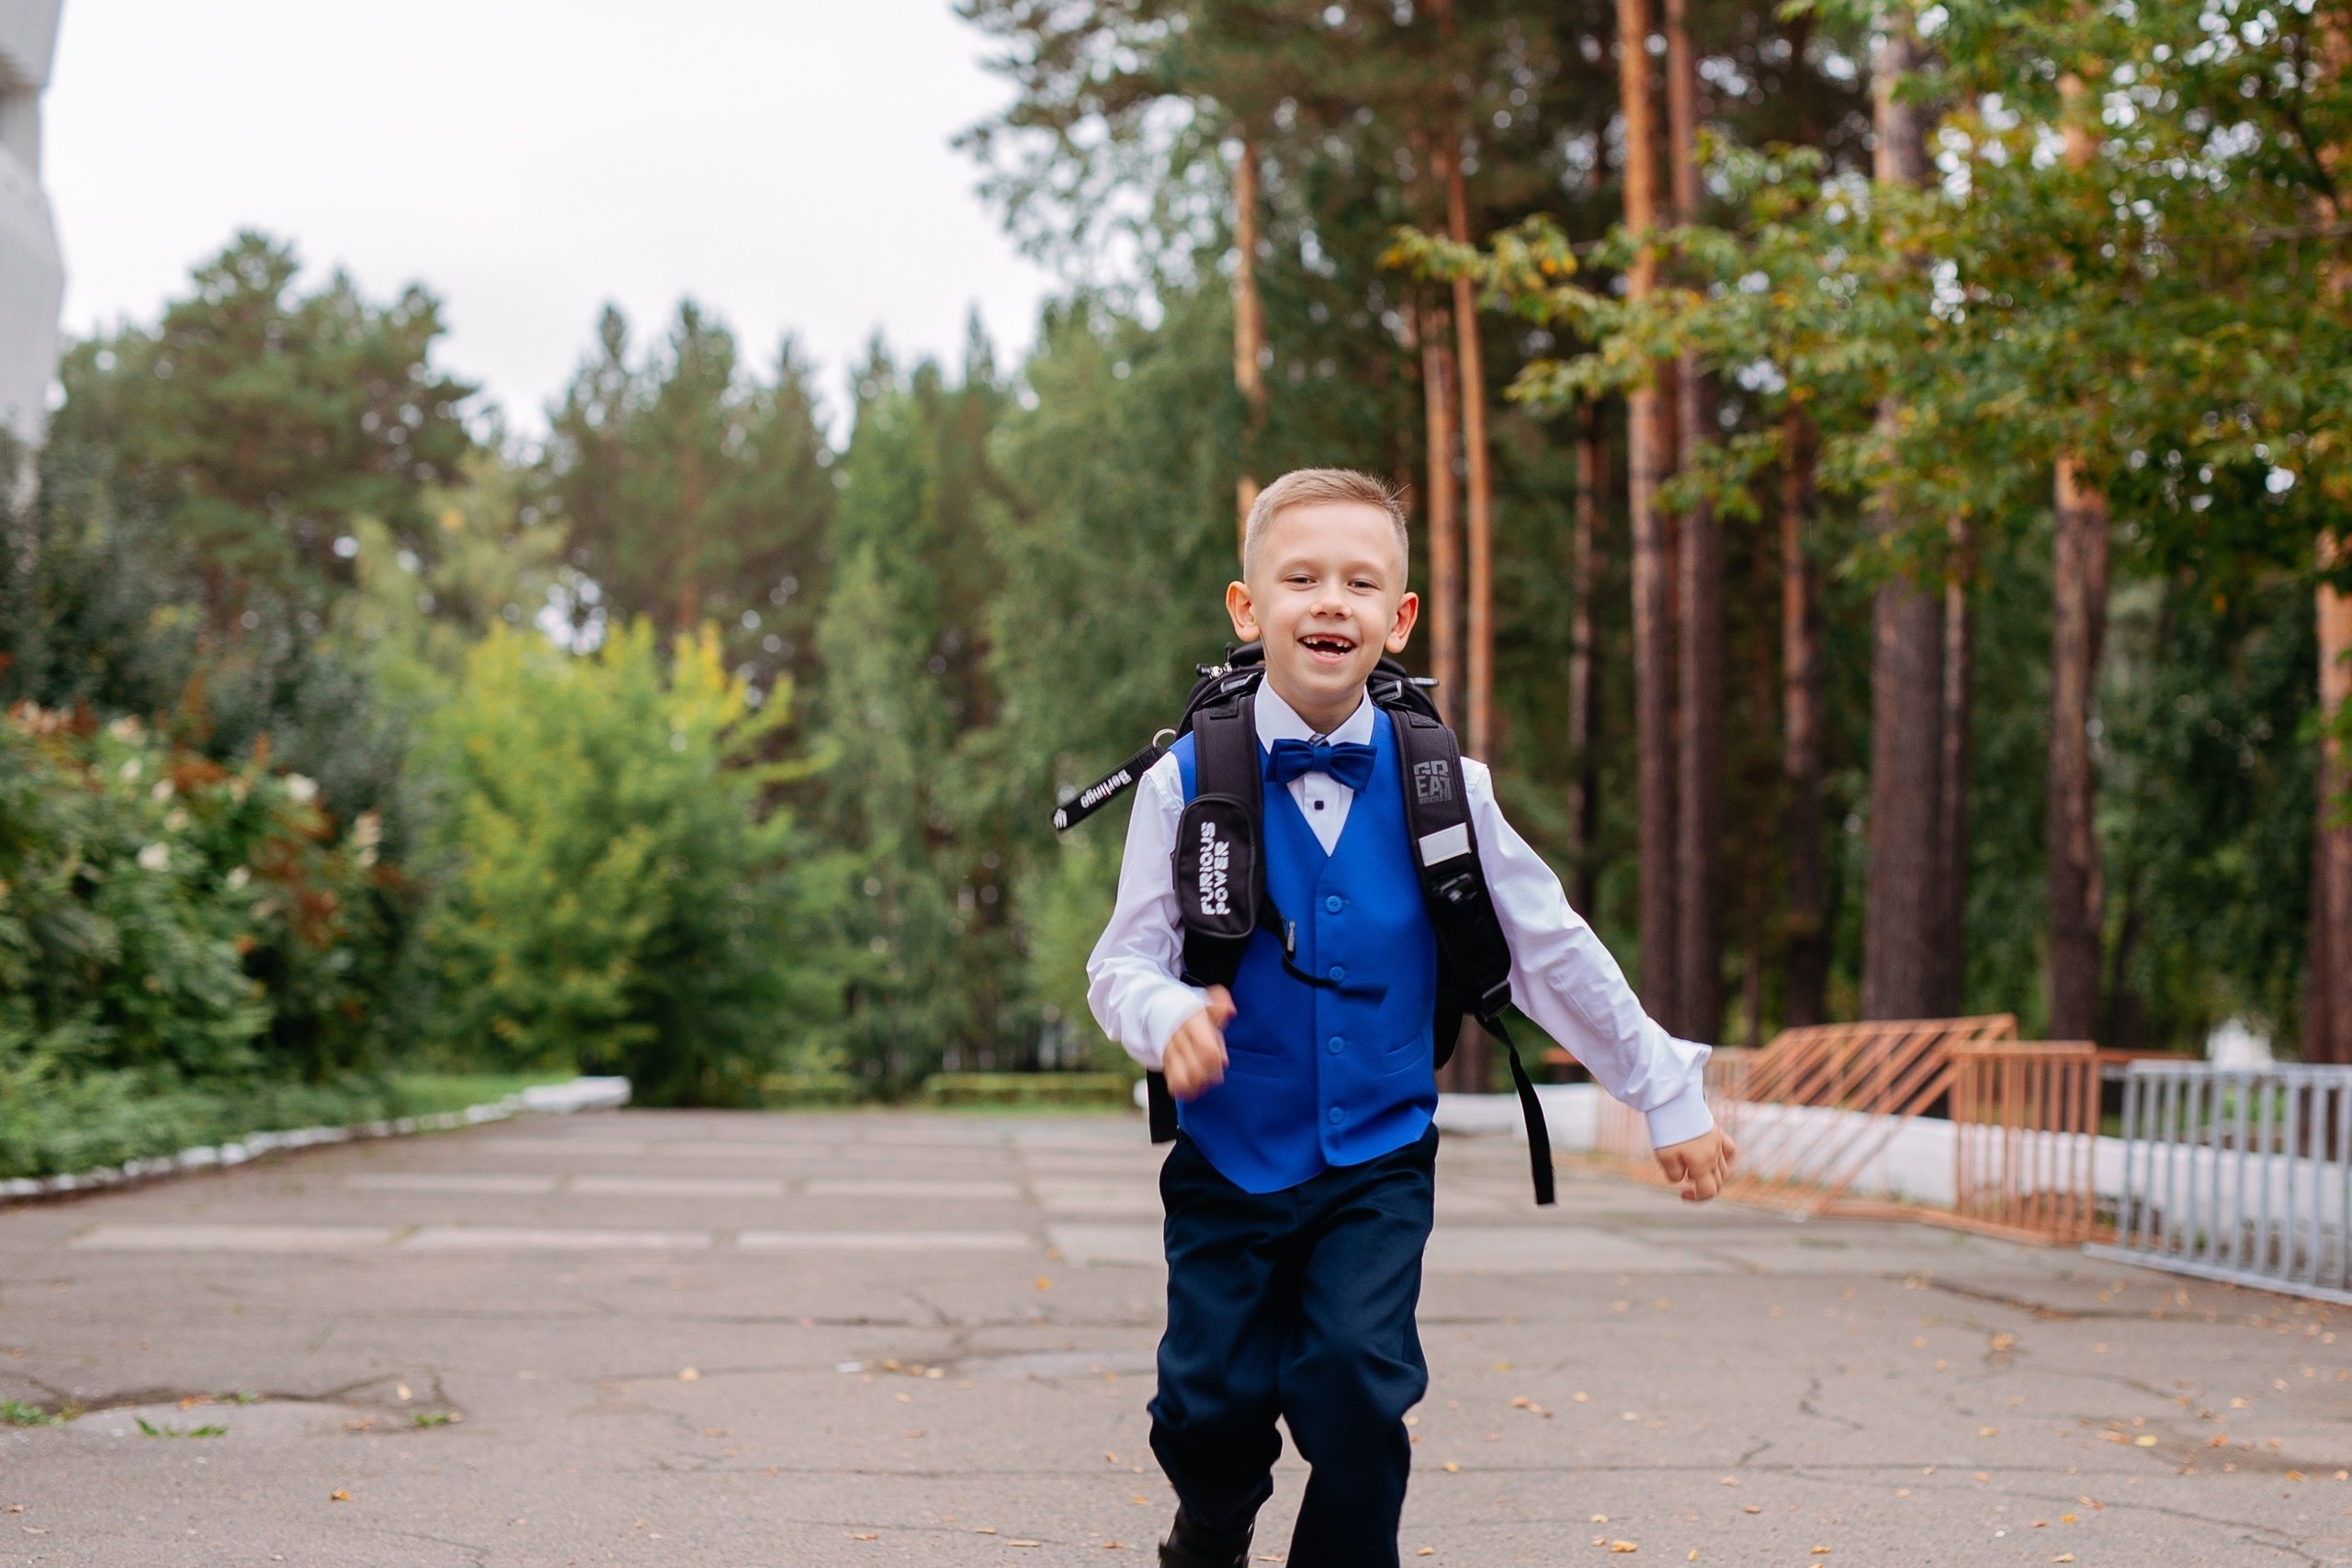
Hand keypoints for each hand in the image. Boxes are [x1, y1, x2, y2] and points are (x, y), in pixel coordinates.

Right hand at [1161, 986, 1235, 1100]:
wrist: (1159, 1009)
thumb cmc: (1191, 1011)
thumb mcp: (1206, 1003)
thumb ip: (1220, 1004)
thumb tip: (1230, 1011)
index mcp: (1192, 1024)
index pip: (1207, 1051)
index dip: (1216, 1061)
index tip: (1221, 1062)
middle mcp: (1179, 1039)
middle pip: (1197, 1069)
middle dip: (1210, 1076)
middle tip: (1215, 1075)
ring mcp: (1170, 1052)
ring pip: (1183, 1079)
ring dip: (1197, 1085)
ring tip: (1204, 1082)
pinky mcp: (1165, 1062)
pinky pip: (1173, 1082)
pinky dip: (1184, 1090)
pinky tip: (1192, 1087)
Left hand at [1655, 1126, 1735, 1202]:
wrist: (1674, 1100)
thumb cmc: (1667, 1129)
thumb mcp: (1663, 1156)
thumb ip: (1673, 1174)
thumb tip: (1682, 1178)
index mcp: (1702, 1164)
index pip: (1709, 1192)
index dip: (1696, 1198)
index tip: (1682, 1193)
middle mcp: (1715, 1156)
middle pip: (1717, 1183)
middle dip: (1702, 1189)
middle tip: (1685, 1186)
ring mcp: (1718, 1143)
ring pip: (1724, 1169)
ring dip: (1711, 1176)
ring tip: (1694, 1172)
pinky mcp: (1717, 1132)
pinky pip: (1729, 1150)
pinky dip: (1725, 1159)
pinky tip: (1716, 1160)